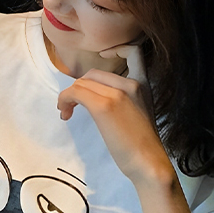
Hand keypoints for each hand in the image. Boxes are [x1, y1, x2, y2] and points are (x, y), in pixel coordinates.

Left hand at [56, 44, 173, 185]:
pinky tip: (65, 114)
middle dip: (79, 87)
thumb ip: (125, 100)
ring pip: (82, 82)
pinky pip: (75, 92)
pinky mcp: (104, 106)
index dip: (116, 49)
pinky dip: (65, 100)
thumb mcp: (139, 113)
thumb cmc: (142, 146)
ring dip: (68, 96)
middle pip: (94, 73)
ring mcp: (118, 93)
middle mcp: (131, 84)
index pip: (133, 51)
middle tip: (73, 106)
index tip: (102, 57)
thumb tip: (96, 98)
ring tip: (67, 112)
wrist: (149, 163)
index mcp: (143, 84)